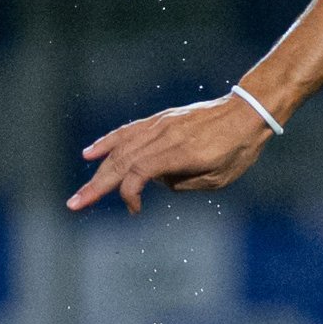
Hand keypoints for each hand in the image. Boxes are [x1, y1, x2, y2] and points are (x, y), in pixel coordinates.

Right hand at [68, 93, 274, 212]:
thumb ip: (184, 184)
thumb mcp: (219, 178)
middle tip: (75, 204)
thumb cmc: (238, 150)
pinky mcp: (160, 119)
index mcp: (181, 153)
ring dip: (97, 170)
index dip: (129, 193)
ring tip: (82, 190)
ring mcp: (160, 125)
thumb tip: (157, 181)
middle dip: (96, 186)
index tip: (135, 210)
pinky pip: (129, 131)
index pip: (140, 172)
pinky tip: (91, 152)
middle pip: (122, 162)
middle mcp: (165, 136)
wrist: (247, 113)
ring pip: (121, 147)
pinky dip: (108, 142)